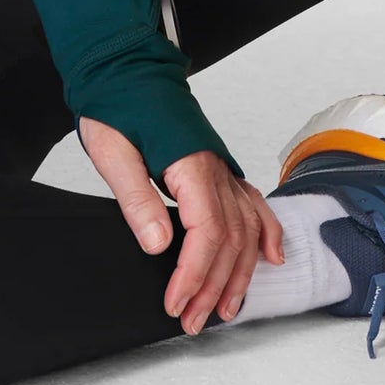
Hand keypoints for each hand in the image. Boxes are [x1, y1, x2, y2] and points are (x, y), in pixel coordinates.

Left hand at [78, 115, 283, 333]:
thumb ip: (136, 197)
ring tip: (226, 308)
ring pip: (245, 229)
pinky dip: (265, 232)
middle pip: (229, 239)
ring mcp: (220, 166)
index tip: (176, 302)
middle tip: (193, 319)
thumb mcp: (112, 149)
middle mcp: (214, 167)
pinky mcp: (216, 164)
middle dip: (213, 286)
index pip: (206, 233)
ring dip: (238, 273)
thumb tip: (160, 244)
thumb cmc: (115, 100)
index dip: (194, 274)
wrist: (123, 64)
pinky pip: (252, 203)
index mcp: (191, 164)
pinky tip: (271, 257)